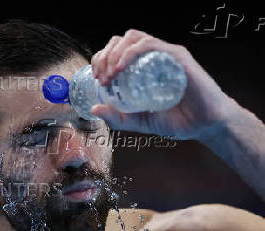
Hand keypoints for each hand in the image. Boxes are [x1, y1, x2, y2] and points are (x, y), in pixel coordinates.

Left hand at [90, 29, 240, 140]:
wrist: (202, 126)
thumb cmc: (174, 120)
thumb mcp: (137, 121)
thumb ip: (117, 117)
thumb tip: (94, 109)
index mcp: (141, 67)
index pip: (115, 51)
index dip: (101, 59)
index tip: (96, 77)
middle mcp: (152, 57)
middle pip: (120, 41)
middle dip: (104, 56)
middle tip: (101, 78)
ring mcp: (164, 54)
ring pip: (132, 37)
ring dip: (114, 53)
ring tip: (110, 75)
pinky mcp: (176, 56)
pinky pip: (150, 44)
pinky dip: (130, 52)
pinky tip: (122, 68)